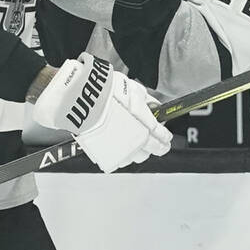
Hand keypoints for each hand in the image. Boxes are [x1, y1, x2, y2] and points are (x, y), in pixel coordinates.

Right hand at [32, 53, 171, 172]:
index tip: (167, 137)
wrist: (83, 99)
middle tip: (159, 144)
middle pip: (151, 150)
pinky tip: (121, 147)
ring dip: (140, 151)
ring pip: (136, 157)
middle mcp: (134, 139)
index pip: (160, 136)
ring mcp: (119, 148)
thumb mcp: (134, 90)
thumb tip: (157, 107)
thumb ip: (149, 102)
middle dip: (157, 147)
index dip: (165, 137)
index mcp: (144, 125)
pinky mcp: (105, 153)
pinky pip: (119, 159)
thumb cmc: (107, 91)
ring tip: (138, 145)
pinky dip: (122, 154)